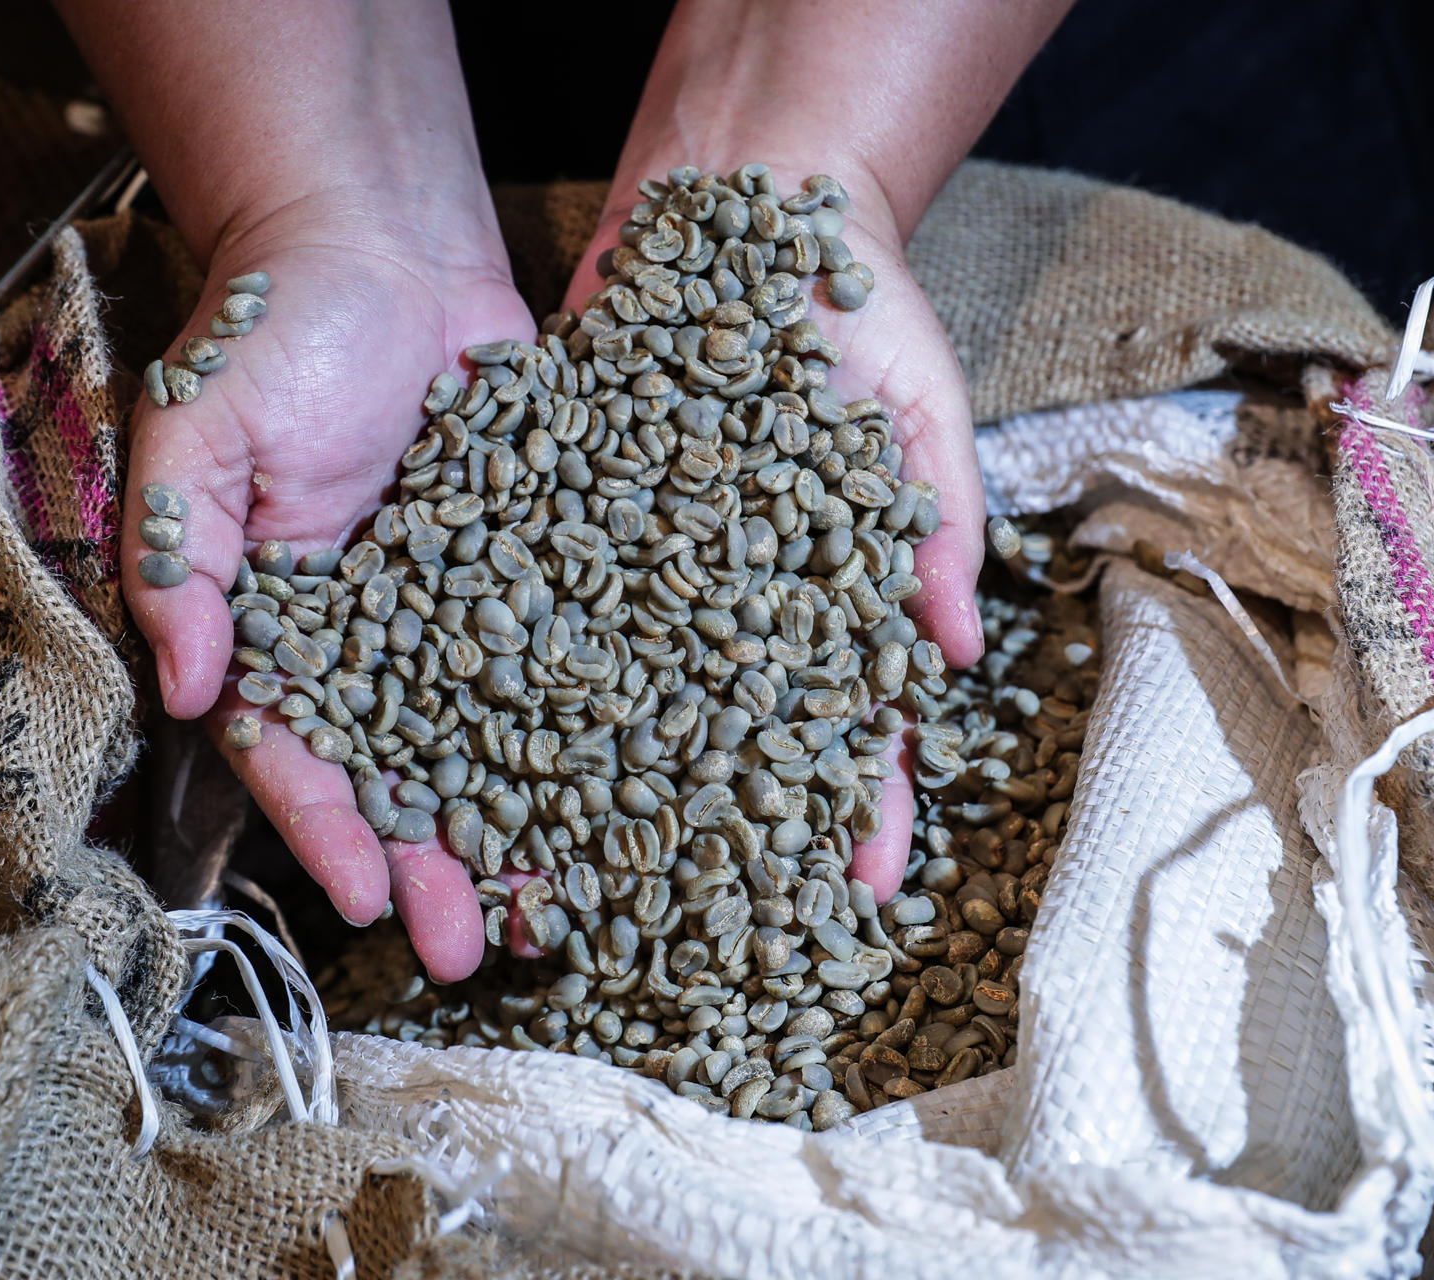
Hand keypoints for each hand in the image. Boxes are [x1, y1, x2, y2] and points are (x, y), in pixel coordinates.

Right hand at [51, 0, 552, 978]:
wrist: (389, 246)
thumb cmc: (277, 326)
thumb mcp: (201, 429)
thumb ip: (185, 554)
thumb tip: (184, 685)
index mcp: (283, 621)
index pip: (298, 748)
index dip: (330, 828)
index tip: (373, 901)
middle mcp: (375, 635)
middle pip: (404, 771)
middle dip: (436, 863)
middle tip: (476, 950)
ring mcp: (461, 606)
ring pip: (496, 738)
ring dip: (523, 824)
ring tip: (560, 911)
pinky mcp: (541, 565)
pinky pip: (567, 658)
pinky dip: (597, 726)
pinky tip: (641, 788)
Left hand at [563, 161, 985, 899]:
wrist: (742, 197)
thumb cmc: (855, 304)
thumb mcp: (919, 406)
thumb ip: (938, 523)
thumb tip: (955, 651)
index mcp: (831, 590)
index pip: (855, 718)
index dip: (865, 801)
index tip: (865, 888)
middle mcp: (733, 600)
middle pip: (729, 739)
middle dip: (717, 837)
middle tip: (701, 933)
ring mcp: (649, 571)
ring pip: (622, 703)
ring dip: (596, 796)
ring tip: (570, 886)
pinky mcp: (565, 523)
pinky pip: (538, 617)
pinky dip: (508, 689)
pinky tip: (478, 765)